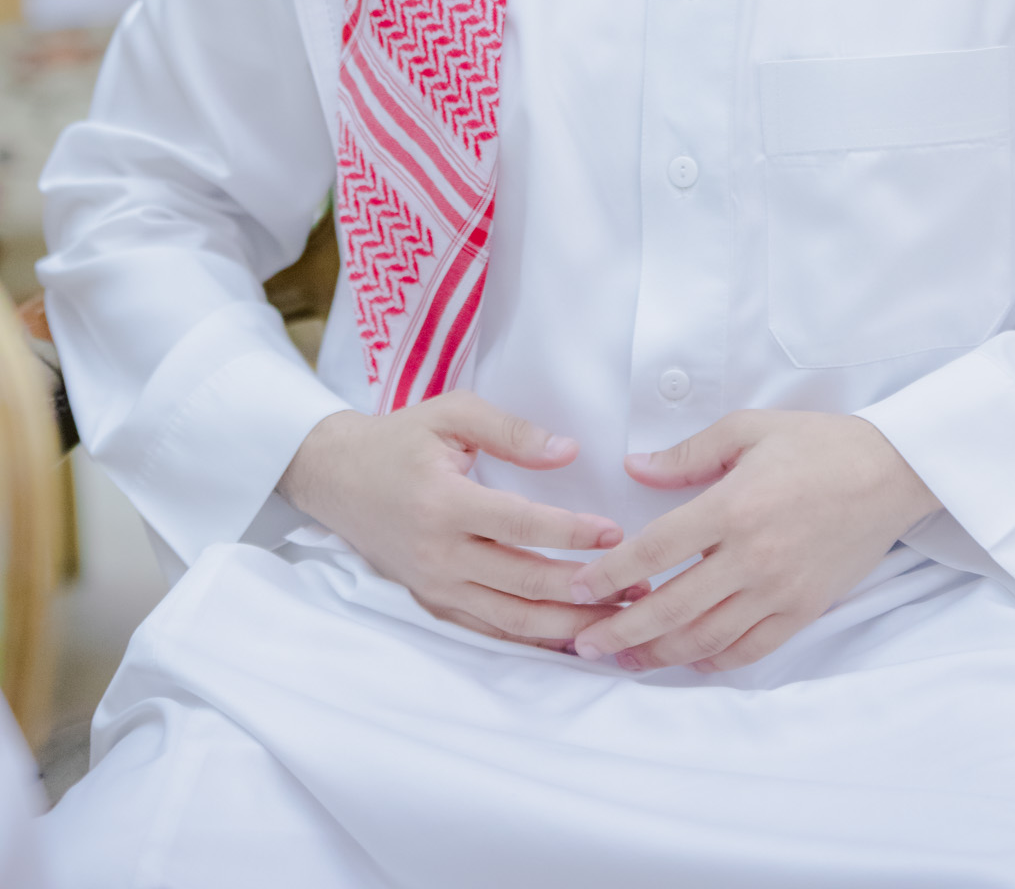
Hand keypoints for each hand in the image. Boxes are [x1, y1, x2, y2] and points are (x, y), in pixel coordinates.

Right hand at [279, 393, 638, 649]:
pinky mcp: (434, 604)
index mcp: (444, 502)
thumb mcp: (451, 414)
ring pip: (512, 619)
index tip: (615, 533)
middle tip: (637, 586)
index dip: (571, 532)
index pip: (519, 524)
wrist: (335, 478)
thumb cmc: (398, 440)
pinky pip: (490, 632)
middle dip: (585, 591)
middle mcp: (440, 553)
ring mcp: (436, 586)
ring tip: (618, 618)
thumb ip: (511, 431)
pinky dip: (533, 641)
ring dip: (569, 624)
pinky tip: (572, 639)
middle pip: (523, 583)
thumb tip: (568, 452)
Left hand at [567, 411, 941, 673]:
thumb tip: (635, 467)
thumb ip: (688, 452)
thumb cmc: (818, 443)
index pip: (656, 550)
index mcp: (733, 507)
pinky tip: (688, 661)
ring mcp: (779, 590)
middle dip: (620, 631)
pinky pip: (750, 649)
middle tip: (582, 644)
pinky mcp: (804, 610)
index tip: (578, 588)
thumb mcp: (748, 429)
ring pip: (706, 638)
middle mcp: (752, 557)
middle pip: (671, 608)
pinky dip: (714, 661)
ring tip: (623, 659)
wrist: (890, 472)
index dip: (611, 575)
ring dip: (658, 654)